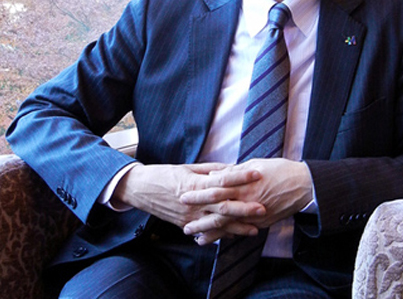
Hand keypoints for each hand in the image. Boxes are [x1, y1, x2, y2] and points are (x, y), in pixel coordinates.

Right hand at [113, 162, 265, 235]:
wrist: (140, 190)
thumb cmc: (164, 175)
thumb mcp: (187, 168)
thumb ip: (209, 170)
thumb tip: (230, 168)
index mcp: (194, 183)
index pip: (222, 180)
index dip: (240, 177)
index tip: (257, 174)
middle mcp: (193, 201)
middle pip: (223, 205)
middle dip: (244, 207)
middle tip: (263, 207)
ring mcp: (189, 216)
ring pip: (217, 222)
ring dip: (237, 226)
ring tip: (255, 227)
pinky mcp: (185, 225)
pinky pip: (206, 231)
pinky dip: (221, 234)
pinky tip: (235, 235)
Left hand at [180, 158, 312, 243]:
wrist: (304, 186)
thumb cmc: (279, 170)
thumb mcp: (255, 164)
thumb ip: (233, 171)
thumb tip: (213, 174)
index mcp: (244, 184)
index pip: (216, 189)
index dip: (199, 194)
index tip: (183, 196)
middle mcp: (247, 201)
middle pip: (219, 211)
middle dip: (200, 217)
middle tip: (183, 224)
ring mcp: (254, 215)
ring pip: (229, 225)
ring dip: (210, 231)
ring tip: (194, 236)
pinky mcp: (261, 223)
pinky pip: (241, 231)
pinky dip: (226, 236)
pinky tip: (216, 239)